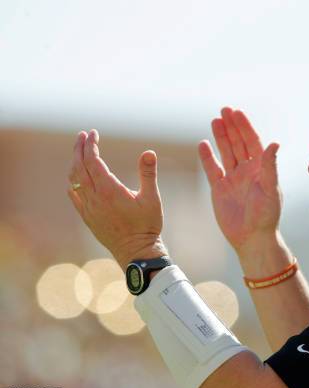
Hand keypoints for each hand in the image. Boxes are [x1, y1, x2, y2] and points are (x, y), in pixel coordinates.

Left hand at [67, 130, 167, 269]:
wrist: (136, 251)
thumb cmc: (147, 225)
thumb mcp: (151, 198)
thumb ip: (148, 174)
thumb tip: (149, 152)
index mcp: (109, 190)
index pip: (92, 161)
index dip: (91, 145)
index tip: (93, 133)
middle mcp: (94, 198)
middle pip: (79, 167)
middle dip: (79, 149)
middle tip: (83, 135)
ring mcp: (89, 208)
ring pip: (74, 180)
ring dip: (75, 163)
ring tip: (80, 152)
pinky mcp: (87, 217)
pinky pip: (74, 195)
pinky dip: (73, 181)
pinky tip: (77, 177)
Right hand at [198, 108, 280, 253]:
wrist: (252, 238)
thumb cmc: (266, 215)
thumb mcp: (270, 189)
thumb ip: (270, 166)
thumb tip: (274, 143)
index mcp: (261, 169)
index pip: (252, 142)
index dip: (245, 127)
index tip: (237, 113)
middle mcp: (247, 171)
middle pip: (238, 143)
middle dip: (232, 127)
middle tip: (224, 110)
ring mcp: (233, 179)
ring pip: (226, 152)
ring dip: (221, 137)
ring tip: (215, 120)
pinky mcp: (220, 189)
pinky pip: (212, 169)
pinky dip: (207, 157)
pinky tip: (203, 144)